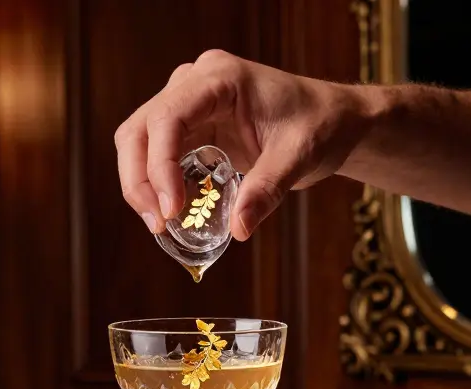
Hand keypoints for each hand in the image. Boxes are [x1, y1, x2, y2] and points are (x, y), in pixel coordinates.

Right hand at [115, 50, 371, 240]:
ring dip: (141, 184)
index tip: (172, 209)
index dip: (160, 165)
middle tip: (158, 223)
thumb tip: (238, 230)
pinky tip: (173, 213)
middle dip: (140, 179)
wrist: (332, 119)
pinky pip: (158, 155)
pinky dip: (157, 184)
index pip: (168, 117)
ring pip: (139, 142)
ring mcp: (188, 103)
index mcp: (220, 78)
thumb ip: (267, 190)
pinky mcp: (190, 126)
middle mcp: (194, 83)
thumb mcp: (299, 156)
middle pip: (139, 129)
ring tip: (161, 224)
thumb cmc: (320, 124)